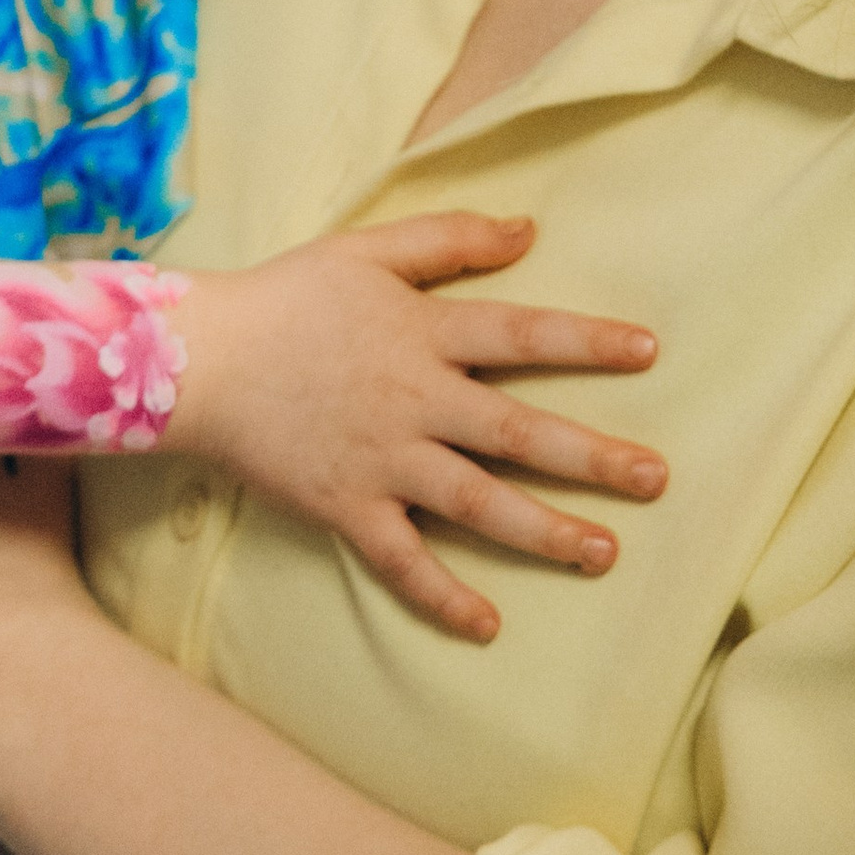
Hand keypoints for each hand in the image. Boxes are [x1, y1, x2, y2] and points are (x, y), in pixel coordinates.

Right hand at [169, 214, 665, 641]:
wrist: (198, 363)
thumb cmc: (286, 298)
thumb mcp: (367, 249)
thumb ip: (449, 238)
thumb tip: (527, 230)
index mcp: (424, 332)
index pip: (523, 334)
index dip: (587, 341)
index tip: (649, 352)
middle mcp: (415, 401)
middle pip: (519, 432)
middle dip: (593, 458)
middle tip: (656, 479)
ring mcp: (384, 462)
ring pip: (479, 504)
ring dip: (545, 531)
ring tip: (604, 553)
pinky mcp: (347, 509)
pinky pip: (403, 562)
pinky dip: (444, 596)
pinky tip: (488, 624)